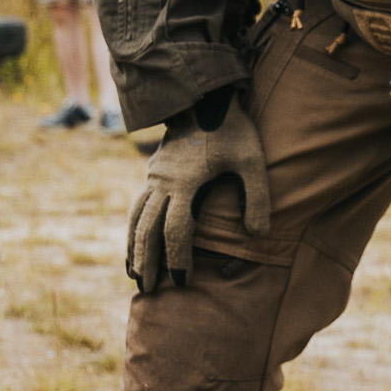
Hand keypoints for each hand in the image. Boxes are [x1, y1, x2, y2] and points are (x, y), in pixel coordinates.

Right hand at [126, 89, 269, 292]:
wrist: (207, 98)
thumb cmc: (234, 131)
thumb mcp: (252, 160)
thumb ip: (256, 197)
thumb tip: (258, 235)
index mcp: (185, 181)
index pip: (175, 229)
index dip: (178, 258)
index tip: (184, 282)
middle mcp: (162, 181)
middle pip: (147, 229)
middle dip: (148, 262)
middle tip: (150, 292)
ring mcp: (154, 176)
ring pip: (136, 219)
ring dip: (134, 249)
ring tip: (136, 276)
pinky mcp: (153, 173)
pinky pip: (136, 207)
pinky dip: (132, 230)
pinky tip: (134, 248)